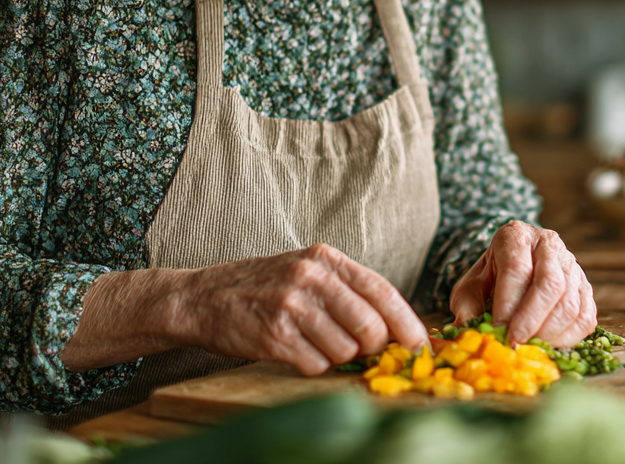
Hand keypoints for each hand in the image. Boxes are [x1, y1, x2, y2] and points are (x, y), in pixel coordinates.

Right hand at [183, 244, 428, 375]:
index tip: (421, 345)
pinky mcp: (274, 335)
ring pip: (345, 350)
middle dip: (373, 347)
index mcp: (326, 259)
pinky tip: (295, 350)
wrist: (203, 298)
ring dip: (336, 356)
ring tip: (313, 342)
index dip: (407, 322)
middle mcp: (311, 277)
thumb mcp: (306, 271)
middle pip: (370, 326)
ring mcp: (292, 306)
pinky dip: (312, 365)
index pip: (382, 291)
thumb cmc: (262, 288)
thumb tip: (393, 328)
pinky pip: (315, 364)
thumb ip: (347, 291)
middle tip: (360, 350)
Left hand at [449, 221, 595, 346]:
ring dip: (550, 333)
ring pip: (571, 302)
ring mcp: (572, 265)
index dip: (509, 302)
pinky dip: (569, 337)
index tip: (498, 329)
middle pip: (550, 284)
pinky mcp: (586, 288)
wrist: (511, 268)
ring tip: (530, 348)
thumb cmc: (488, 279)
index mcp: (516, 236)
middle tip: (516, 342)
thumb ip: (467, 309)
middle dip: (532, 319)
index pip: (517, 268)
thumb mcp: (469, 287)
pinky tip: (549, 346)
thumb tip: (470, 334)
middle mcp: (549, 244)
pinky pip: (586, 317)